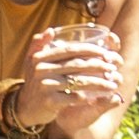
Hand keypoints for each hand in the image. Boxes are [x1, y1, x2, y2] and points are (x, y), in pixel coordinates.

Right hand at [15, 21, 129, 130]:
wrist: (25, 108)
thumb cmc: (34, 81)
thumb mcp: (32, 61)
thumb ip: (39, 44)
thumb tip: (51, 30)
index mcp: (40, 57)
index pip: (70, 50)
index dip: (90, 50)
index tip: (106, 52)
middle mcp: (41, 70)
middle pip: (77, 65)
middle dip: (98, 65)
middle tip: (113, 68)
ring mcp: (45, 86)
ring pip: (79, 82)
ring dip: (99, 83)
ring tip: (113, 84)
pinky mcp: (49, 102)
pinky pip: (74, 97)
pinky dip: (88, 97)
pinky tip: (100, 97)